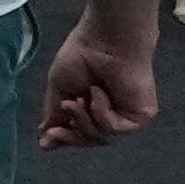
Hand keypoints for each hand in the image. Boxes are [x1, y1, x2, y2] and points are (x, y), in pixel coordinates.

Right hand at [35, 19, 158, 148]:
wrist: (104, 41)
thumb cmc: (81, 56)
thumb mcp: (60, 89)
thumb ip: (55, 116)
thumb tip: (44, 142)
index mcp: (92, 106)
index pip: (80, 132)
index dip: (64, 138)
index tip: (46, 138)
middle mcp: (111, 113)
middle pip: (91, 139)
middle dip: (72, 136)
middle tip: (56, 131)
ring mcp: (126, 115)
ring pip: (102, 137)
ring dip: (84, 121)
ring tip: (76, 100)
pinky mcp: (140, 115)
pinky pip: (115, 129)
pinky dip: (101, 114)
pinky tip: (97, 94)